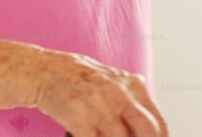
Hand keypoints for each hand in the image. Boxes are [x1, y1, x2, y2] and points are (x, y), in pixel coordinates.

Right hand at [32, 50, 167, 136]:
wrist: (43, 71)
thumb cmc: (77, 77)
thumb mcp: (112, 80)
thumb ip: (132, 99)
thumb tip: (151, 127)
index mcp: (131, 85)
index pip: (158, 122)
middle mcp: (118, 93)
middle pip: (146, 132)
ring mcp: (99, 105)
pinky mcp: (78, 116)